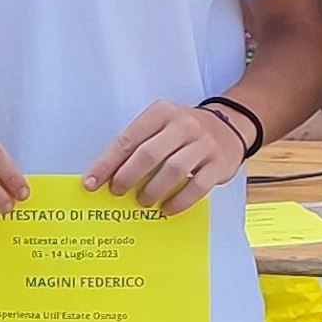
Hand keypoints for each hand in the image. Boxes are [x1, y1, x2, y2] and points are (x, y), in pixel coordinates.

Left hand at [84, 100, 244, 214]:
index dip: (107, 163)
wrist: (228, 126)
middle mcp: (183, 125)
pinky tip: (167, 208)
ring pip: (172, 170)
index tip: (92, 182)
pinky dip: (178, 201)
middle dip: (127, 177)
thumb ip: (138, 144)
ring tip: (143, 201)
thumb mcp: (160, 125)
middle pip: (148, 154)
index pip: (128, 139)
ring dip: (152, 190)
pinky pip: (197, 187)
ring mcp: (203, 144)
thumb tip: (108, 174)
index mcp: (161, 112)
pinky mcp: (218, 164)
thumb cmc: (184, 130)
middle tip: (117, 191)